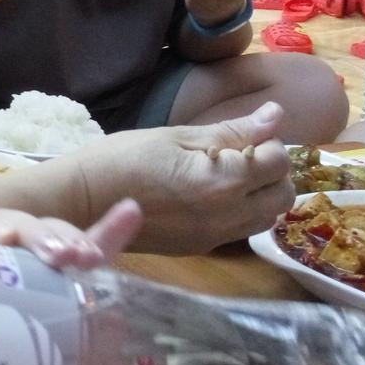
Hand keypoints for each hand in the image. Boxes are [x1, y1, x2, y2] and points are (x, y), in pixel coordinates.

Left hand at [0, 200, 142, 364]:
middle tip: (54, 254)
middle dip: (32, 232)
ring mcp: (34, 267)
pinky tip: (130, 212)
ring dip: (68, 237)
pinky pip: (91, 251)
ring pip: (48, 236)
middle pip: (8, 226)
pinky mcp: (71, 283)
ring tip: (85, 256)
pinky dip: (108, 232)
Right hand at [72, 102, 292, 253]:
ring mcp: (214, 237)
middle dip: (271, 171)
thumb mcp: (176, 136)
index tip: (238, 135)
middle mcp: (227, 216)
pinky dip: (240, 211)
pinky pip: (240, 230)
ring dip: (260, 194)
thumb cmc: (122, 158)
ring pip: (267, 217)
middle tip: (238, 154)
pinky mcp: (200, 248)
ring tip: (226, 176)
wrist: (81, 201)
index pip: (278, 161)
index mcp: (222, 181)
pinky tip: (209, 195)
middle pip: (282, 195)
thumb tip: (276, 115)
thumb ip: (230, 130)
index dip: (265, 142)